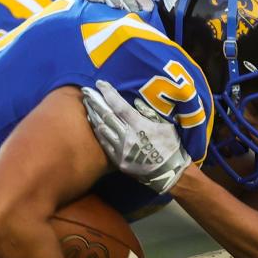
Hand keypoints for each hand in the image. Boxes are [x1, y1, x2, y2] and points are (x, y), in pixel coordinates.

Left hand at [81, 80, 191, 194]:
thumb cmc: (170, 147)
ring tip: (87, 105)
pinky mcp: (118, 161)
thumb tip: (135, 102)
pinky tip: (94, 124)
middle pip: (106, 115)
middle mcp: (127, 137)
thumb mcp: (166, 126)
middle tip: (86, 92)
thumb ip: (149, 113)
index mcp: (140, 126)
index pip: (119, 106)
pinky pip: (104, 144)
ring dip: (94, 115)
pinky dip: (98, 132)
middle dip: (95, 102)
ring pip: (102, 129)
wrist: (169, 174)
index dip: (108, 93)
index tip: (100, 83)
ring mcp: (121, 150)